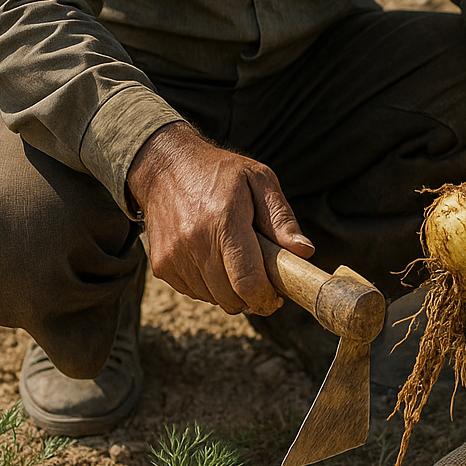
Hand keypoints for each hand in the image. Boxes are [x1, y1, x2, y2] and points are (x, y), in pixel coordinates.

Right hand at [126, 122, 312, 312]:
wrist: (165, 167)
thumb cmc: (220, 172)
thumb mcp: (259, 180)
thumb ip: (281, 218)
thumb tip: (304, 251)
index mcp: (224, 220)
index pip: (247, 280)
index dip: (266, 298)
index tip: (277, 296)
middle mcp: (194, 241)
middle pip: (231, 297)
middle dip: (251, 297)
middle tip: (261, 278)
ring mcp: (173, 256)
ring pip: (213, 299)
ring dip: (229, 291)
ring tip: (235, 261)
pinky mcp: (161, 265)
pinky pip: (194, 292)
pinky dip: (209, 285)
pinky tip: (214, 259)